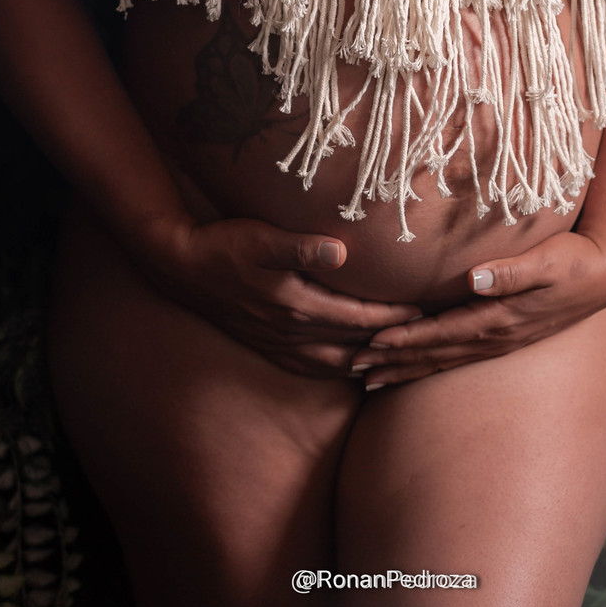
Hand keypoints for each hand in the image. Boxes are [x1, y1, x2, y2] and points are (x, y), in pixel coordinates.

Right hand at [133, 213, 423, 379]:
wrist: (182, 267)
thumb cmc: (225, 244)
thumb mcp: (261, 237)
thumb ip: (300, 246)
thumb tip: (341, 252)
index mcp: (295, 304)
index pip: (358, 318)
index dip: (392, 317)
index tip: (423, 311)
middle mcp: (290, 331)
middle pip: (352, 346)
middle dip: (388, 343)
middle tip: (421, 336)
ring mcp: (277, 342)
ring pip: (333, 364)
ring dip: (365, 360)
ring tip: (393, 354)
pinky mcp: (266, 344)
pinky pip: (310, 367)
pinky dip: (336, 369)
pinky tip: (347, 365)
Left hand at [347, 231, 605, 390]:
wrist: (605, 273)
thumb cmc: (574, 259)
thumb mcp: (548, 259)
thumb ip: (512, 270)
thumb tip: (476, 277)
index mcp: (499, 318)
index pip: (441, 332)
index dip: (405, 338)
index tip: (370, 343)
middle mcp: (496, 336)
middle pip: (435, 354)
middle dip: (394, 361)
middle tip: (353, 368)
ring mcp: (501, 341)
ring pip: (443, 361)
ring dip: (406, 369)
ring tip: (372, 378)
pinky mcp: (506, 336)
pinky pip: (458, 356)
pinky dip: (430, 363)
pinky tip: (414, 365)